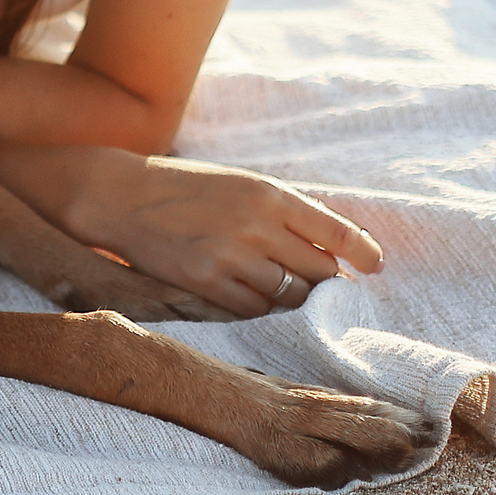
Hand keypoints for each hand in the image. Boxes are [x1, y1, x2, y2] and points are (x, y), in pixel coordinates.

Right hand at [18, 147, 383, 317]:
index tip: (375, 266)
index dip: (364, 254)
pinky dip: (256, 306)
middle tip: (318, 282)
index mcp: (268, 192)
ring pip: (289, 296)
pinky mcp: (205, 284)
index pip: (338, 232)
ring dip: (289, 295)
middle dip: (324, 280)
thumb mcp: (240, 184)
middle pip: (320, 272)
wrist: (120, 196)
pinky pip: (253, 310)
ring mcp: (230, 256)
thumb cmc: (188, 189)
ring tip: (271, 283)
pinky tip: (241, 289)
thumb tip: (339, 251)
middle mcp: (255, 224)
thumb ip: (286, 214)